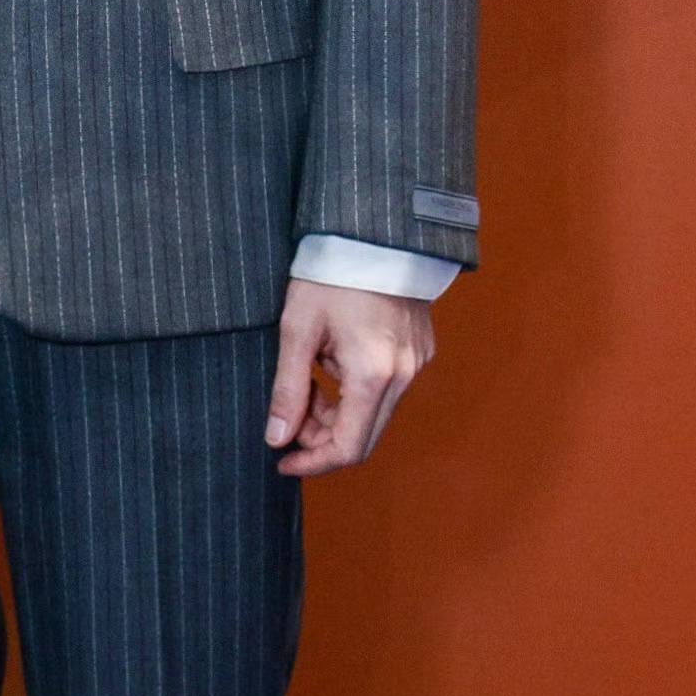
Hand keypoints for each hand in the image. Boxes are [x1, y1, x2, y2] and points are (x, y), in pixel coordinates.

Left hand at [264, 278, 433, 476]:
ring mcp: (415, 363)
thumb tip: (277, 438)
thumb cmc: (331, 275)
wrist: (374, 232)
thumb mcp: (298, 330)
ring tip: (307, 378)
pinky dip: (354, 391)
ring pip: (374, 413)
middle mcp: (402, 375)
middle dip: (322, 437)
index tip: (283, 461)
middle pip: (363, 437)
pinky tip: (331, 363)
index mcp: (372, 375)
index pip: (348, 448)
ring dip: (336, 412)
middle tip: (290, 414)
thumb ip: (287, 389)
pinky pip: (385, 388)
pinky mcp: (418, 350)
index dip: (313, 463)